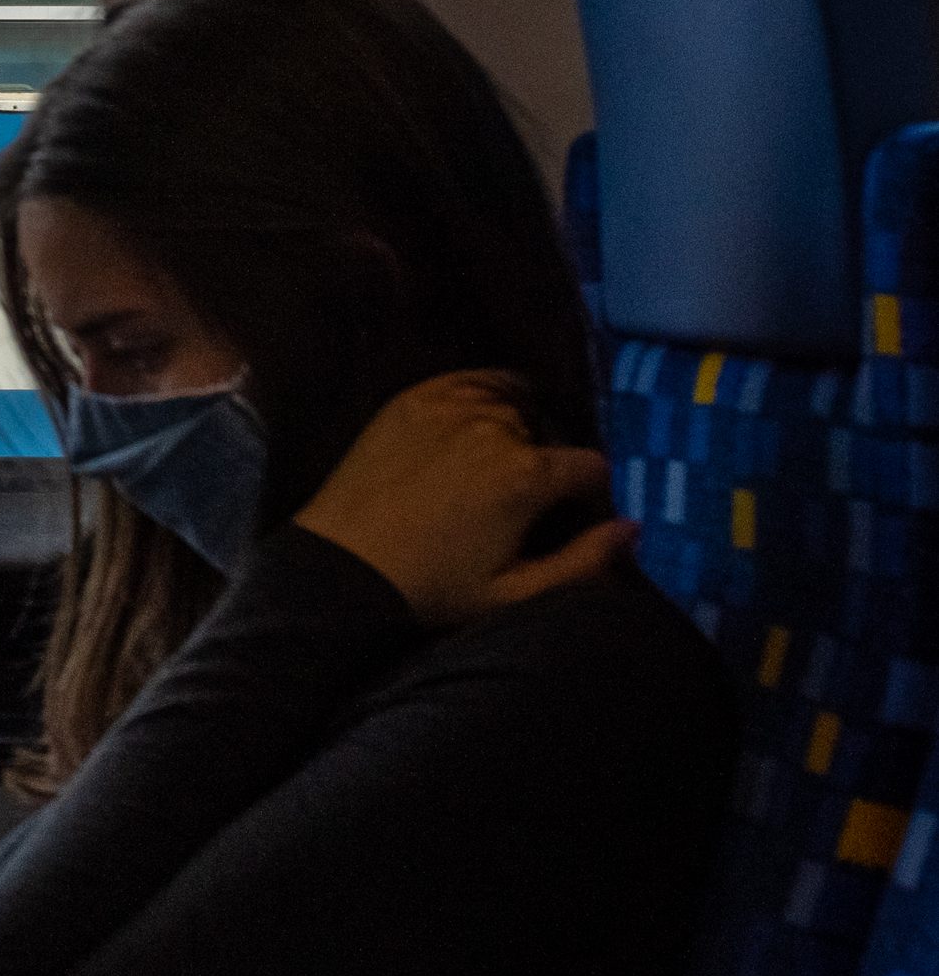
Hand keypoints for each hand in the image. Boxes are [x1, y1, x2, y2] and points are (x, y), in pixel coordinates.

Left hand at [289, 369, 633, 623]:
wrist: (341, 565)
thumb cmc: (430, 587)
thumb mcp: (515, 593)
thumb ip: (585, 561)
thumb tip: (633, 527)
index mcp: (527, 475)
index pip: (592, 466)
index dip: (592, 492)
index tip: (576, 511)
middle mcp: (493, 427)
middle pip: (551, 433)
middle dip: (550, 460)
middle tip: (528, 496)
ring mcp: (449, 405)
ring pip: (513, 402)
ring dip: (518, 426)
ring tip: (501, 463)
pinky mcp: (411, 399)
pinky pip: (469, 381)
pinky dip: (484, 395)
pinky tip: (480, 421)